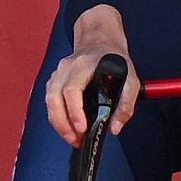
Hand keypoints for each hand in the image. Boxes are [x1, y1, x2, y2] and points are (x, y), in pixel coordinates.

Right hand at [46, 8, 135, 144]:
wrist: (100, 41)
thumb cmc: (115, 60)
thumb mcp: (131, 79)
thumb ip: (126, 105)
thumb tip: (114, 128)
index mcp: (85, 64)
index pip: (72, 89)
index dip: (74, 111)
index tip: (81, 128)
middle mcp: (67, 67)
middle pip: (54, 97)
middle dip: (62, 122)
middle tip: (75, 140)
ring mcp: (58, 73)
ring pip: (49, 100)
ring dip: (58, 122)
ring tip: (72, 138)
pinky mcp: (55, 80)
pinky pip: (50, 100)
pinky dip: (56, 116)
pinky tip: (67, 127)